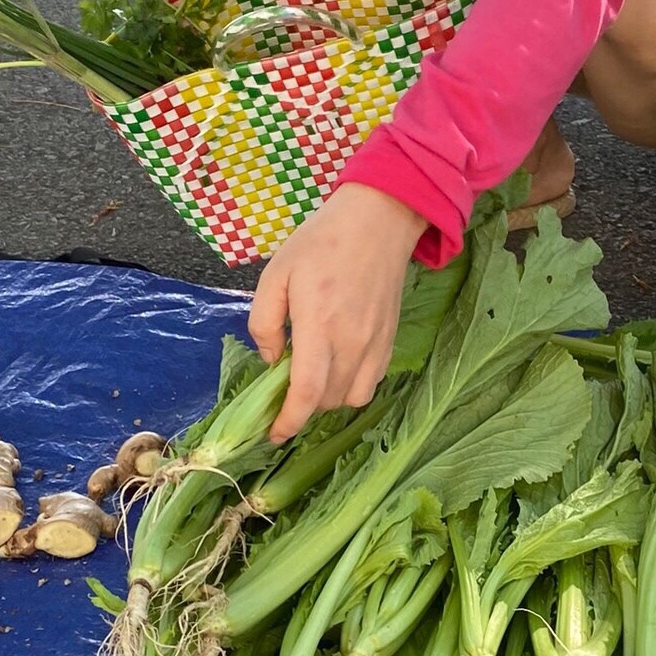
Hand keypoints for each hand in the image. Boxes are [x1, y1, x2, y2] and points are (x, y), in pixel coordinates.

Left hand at [248, 184, 425, 441]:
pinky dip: (351, 387)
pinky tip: (337, 367)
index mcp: (319, 325)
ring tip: (312, 378)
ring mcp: (376, 343)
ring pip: (352, 397)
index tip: (273, 434)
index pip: (307, 393)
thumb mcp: (277, 273)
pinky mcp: (390, 340)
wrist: (378, 221)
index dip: (289, 422)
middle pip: (327, 401)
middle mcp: (351, 342)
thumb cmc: (320, 242)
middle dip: (302, 408)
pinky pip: (372, 382)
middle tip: (283, 391)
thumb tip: (273, 360)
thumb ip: (264, 322)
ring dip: (328, 400)